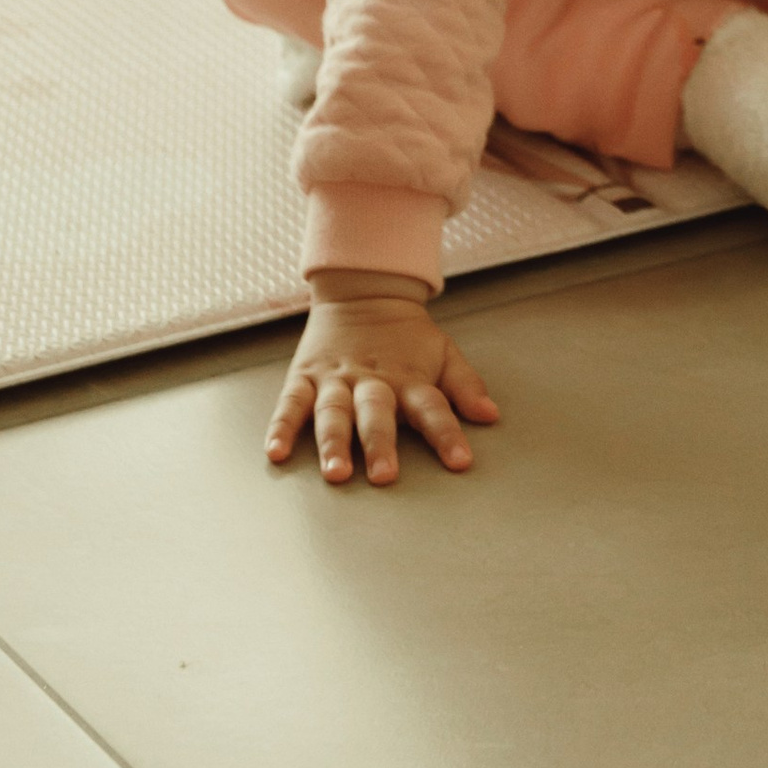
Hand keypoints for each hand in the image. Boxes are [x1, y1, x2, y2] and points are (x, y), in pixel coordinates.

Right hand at [267, 274, 500, 485]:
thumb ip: (465, 386)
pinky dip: (282, 427)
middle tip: (384, 475)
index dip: (447, 433)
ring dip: (333, 443)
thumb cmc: (406, 336)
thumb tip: (491, 416)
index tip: (460, 461)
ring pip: (333, 412)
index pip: (432, 406)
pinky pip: (290, 403)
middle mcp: (372, 380)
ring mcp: (336, 379)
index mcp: (409, 377)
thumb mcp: (443, 353)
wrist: (364, 291)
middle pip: (376, 413)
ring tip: (335, 473)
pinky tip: (276, 452)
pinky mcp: (305, 377)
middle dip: (380, 444)